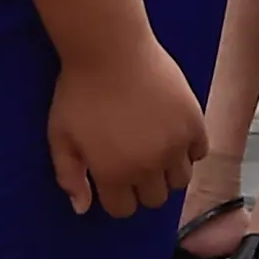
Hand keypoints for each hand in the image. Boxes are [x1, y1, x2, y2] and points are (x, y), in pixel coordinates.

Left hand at [45, 31, 206, 218]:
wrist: (110, 49)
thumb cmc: (78, 90)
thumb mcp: (60, 134)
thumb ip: (69, 174)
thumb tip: (81, 208)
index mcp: (113, 173)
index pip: (122, 209)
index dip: (115, 195)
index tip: (111, 176)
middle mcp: (148, 167)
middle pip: (154, 199)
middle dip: (142, 186)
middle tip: (132, 160)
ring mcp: (175, 146)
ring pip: (181, 181)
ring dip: (167, 171)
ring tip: (153, 148)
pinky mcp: (194, 124)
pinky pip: (199, 153)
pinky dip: (188, 149)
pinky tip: (170, 133)